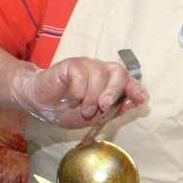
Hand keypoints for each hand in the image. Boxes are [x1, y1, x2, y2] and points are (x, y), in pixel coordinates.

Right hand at [8, 58, 146, 127]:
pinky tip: (71, 99)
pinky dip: (77, 92)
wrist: (41, 106)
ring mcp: (87, 65)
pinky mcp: (71, 64)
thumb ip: (112, 111)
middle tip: (103, 107)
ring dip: (91, 98)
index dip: (136, 88)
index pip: (129, 81)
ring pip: (98, 76)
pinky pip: (80, 76)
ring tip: (83, 110)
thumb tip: (133, 103)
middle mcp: (101, 71)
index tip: (141, 99)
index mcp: (110, 83)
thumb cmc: (68, 110)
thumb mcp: (93, 118)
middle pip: (119, 73)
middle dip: (114, 91)